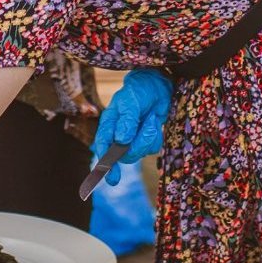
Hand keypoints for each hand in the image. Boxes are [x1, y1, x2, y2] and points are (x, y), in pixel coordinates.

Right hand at [90, 68, 171, 185]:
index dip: (104, 162)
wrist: (158, 86)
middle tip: (133, 151)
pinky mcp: (144, 140)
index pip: (103, 144)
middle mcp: (117, 134)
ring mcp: (131, 139)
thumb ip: (127, 121)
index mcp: (109, 124)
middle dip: (137, 146)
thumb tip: (121, 140)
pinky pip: (150, 148)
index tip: (109, 176)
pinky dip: (155, 137)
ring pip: (138, 152)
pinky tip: (154, 122)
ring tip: (152, 118)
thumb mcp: (132, 102)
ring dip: (148, 137)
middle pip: (123, 154)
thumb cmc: (140, 91)